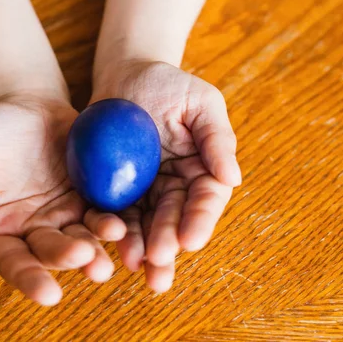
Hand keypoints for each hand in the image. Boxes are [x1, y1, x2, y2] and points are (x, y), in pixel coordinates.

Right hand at [0, 92, 125, 304]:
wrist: (29, 105)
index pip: (12, 261)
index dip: (28, 278)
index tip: (47, 293)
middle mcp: (32, 230)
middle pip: (50, 252)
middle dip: (67, 258)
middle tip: (84, 258)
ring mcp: (64, 216)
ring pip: (80, 239)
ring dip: (95, 249)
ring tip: (107, 255)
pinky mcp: (89, 198)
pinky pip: (102, 213)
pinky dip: (112, 222)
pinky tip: (122, 225)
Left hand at [91, 60, 240, 292]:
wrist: (124, 75)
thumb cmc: (167, 83)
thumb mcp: (199, 102)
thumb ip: (217, 138)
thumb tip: (233, 178)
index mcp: (200, 169)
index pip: (204, 199)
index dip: (199, 221)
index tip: (190, 241)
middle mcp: (174, 186)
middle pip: (173, 220)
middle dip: (166, 243)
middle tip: (158, 266)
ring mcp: (143, 190)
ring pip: (144, 224)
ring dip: (140, 247)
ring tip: (133, 266)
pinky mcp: (113, 188)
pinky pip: (114, 212)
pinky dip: (113, 231)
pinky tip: (109, 247)